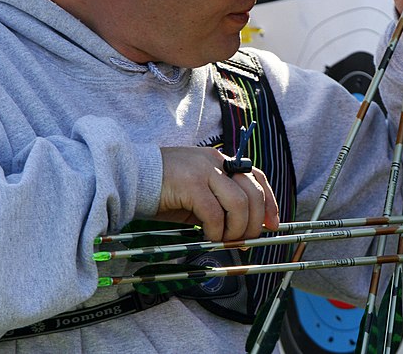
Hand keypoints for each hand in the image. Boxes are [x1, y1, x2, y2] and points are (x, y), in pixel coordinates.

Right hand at [156, 146, 279, 240]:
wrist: (129, 177)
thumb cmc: (162, 190)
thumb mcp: (197, 193)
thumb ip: (219, 205)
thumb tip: (242, 231)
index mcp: (219, 161)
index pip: (257, 177)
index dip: (269, 202)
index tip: (273, 224)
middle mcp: (216, 162)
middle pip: (253, 193)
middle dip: (254, 222)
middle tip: (244, 240)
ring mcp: (204, 171)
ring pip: (238, 203)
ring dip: (235, 229)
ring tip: (223, 240)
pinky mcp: (190, 184)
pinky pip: (214, 213)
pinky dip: (215, 230)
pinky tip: (207, 236)